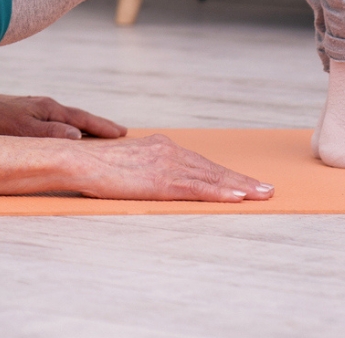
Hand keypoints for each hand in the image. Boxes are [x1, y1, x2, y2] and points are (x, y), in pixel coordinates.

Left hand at [0, 93, 126, 139]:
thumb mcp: (24, 130)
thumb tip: (78, 135)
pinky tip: (67, 132)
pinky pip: (55, 121)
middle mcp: (46, 106)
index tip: (121, 133)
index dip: (102, 127)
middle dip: (99, 124)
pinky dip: (68, 126)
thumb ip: (50, 133)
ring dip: (84, 125)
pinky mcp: (27, 114)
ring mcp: (36, 108)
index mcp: (49, 108)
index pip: (82, 118)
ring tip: (99, 132)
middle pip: (78, 115)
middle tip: (120, 132)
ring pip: (67, 118)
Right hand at [64, 133, 274, 201]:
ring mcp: (167, 164)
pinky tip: (238, 197)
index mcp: (160, 147)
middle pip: (212, 169)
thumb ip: (145, 168)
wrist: (78, 161)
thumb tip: (152, 179)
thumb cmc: (93, 166)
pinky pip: (198, 187)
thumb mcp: (126, 164)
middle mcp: (168, 151)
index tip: (245, 182)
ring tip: (262, 194)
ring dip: (240, 186)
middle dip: (241, 180)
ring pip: (211, 177)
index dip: (225, 174)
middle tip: (267, 189)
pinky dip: (221, 192)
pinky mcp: (162, 180)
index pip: (200, 163)